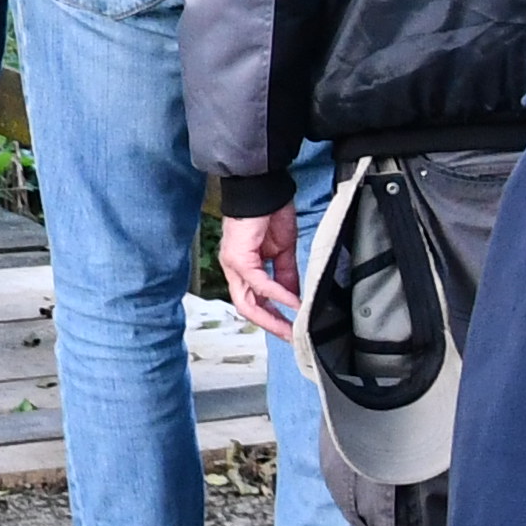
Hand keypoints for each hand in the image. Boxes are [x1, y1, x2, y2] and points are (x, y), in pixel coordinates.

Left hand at [218, 202, 301, 336]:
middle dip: (271, 325)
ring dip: (271, 317)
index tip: (290, 330)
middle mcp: (233, 269)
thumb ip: (285, 276)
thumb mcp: (282, 251)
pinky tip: (292, 302)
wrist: (264, 189)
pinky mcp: (238, 257)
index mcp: (243, 268)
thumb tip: (293, 299)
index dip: (272, 318)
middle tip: (291, 336)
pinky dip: (277, 294)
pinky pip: (259, 283)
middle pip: (247, 308)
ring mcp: (233, 264)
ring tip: (290, 327)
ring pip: (247, 302)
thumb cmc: (270, 213)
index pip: (253, 302)